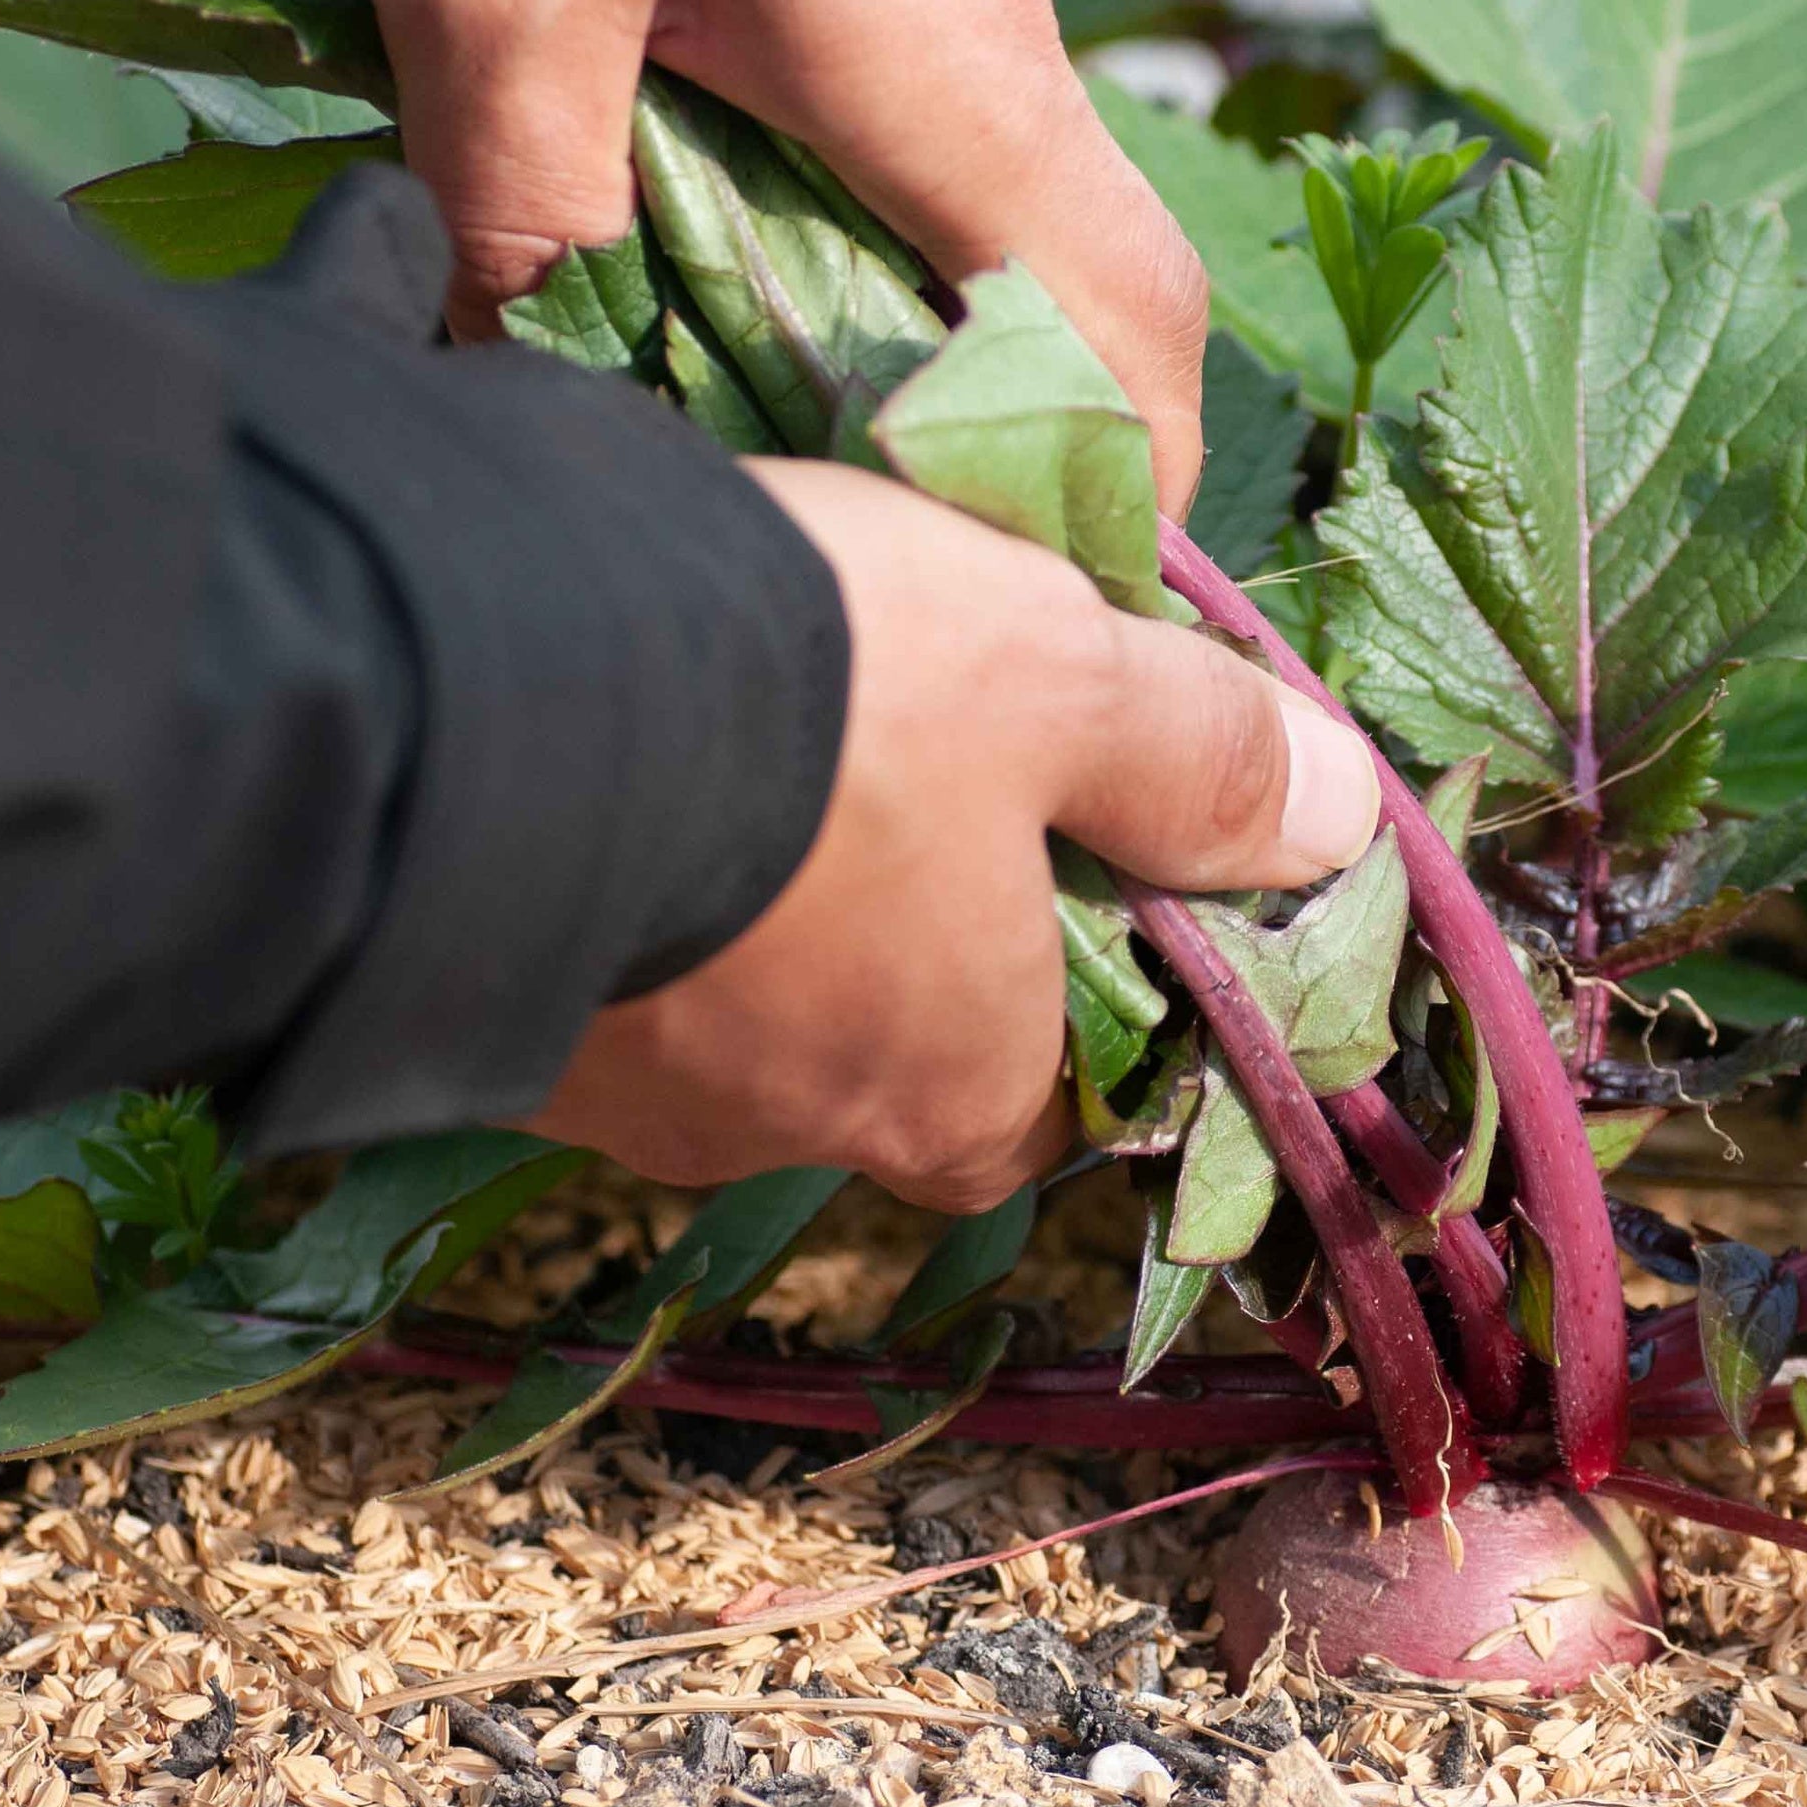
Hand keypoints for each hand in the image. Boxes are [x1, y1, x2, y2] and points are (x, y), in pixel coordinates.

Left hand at [308, 0, 1210, 504]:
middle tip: (779, 461)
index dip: (1116, 489)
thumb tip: (529, 372)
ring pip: (951, 117)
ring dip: (848, 220)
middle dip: (935, 381)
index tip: (1051, 592)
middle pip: (1034, 244)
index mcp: (945, 54)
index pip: (1125, 326)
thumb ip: (519, 207)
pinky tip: (667, 70)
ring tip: (668, 265)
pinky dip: (822, 90)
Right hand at [529, 463, 1379, 1210]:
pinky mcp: (473, 1028)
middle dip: (888, 935)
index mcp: (958, 1092)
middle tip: (880, 766)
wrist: (471, 708)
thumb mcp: (1059, 672)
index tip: (1058, 865)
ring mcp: (610, 1098)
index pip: (1054, 1104)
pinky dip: (604, 874)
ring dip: (736, 898)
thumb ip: (1197, 753)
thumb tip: (1336, 818)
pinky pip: (577, 960)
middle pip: (881, 1054)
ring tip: (724, 734)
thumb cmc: (830, 704)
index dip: (1074, 994)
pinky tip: (594, 754)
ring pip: (719, 1004)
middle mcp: (787, 1134)